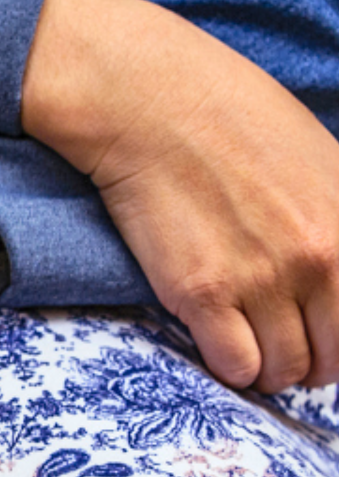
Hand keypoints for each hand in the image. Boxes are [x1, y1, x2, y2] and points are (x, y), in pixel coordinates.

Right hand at [24, 0, 338, 392]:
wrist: (155, 105)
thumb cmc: (235, 122)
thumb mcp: (326, 163)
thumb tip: (337, 276)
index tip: (320, 335)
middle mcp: (320, 260)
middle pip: (329, 359)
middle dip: (308, 362)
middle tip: (281, 343)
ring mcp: (261, 279)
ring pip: (280, 371)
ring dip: (264, 366)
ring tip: (244, 340)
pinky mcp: (202, 293)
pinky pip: (233, 365)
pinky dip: (228, 364)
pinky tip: (215, 336)